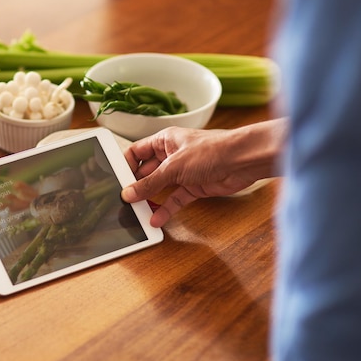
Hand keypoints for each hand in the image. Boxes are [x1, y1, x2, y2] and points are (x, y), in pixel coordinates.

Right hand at [121, 119, 285, 226]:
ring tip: (136, 213)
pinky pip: (175, 199)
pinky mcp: (194, 187)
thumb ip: (150, 182)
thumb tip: (129, 193)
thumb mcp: (173, 167)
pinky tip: (156, 219)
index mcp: (164, 140)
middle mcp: (171, 155)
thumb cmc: (212, 150)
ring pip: (160, 187)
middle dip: (136, 186)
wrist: (244, 161)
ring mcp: (183, 172)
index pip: (137, 152)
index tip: (116, 180)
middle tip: (123, 200)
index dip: (125, 165)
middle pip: (146, 172)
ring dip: (149, 200)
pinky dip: (166, 209)